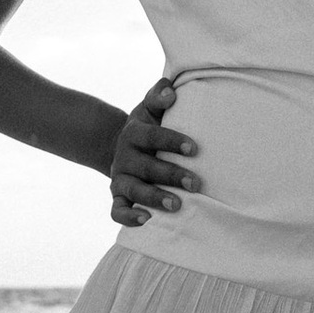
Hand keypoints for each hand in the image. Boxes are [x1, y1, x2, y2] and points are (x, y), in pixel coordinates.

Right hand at [109, 76, 200, 225]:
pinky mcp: (117, 196)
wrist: (122, 146)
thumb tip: (170, 91)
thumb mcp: (149, 109)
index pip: (152, 137)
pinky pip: (117, 210)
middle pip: (146, 167)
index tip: (194, 149)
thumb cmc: (148, 127)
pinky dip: (128, 217)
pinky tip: (146, 220)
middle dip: (171, 175)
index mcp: (133, 133)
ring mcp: (120, 178)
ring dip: (154, 198)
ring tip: (177, 204)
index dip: (171, 142)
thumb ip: (158, 96)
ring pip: (133, 190)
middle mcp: (124, 156)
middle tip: (196, 183)